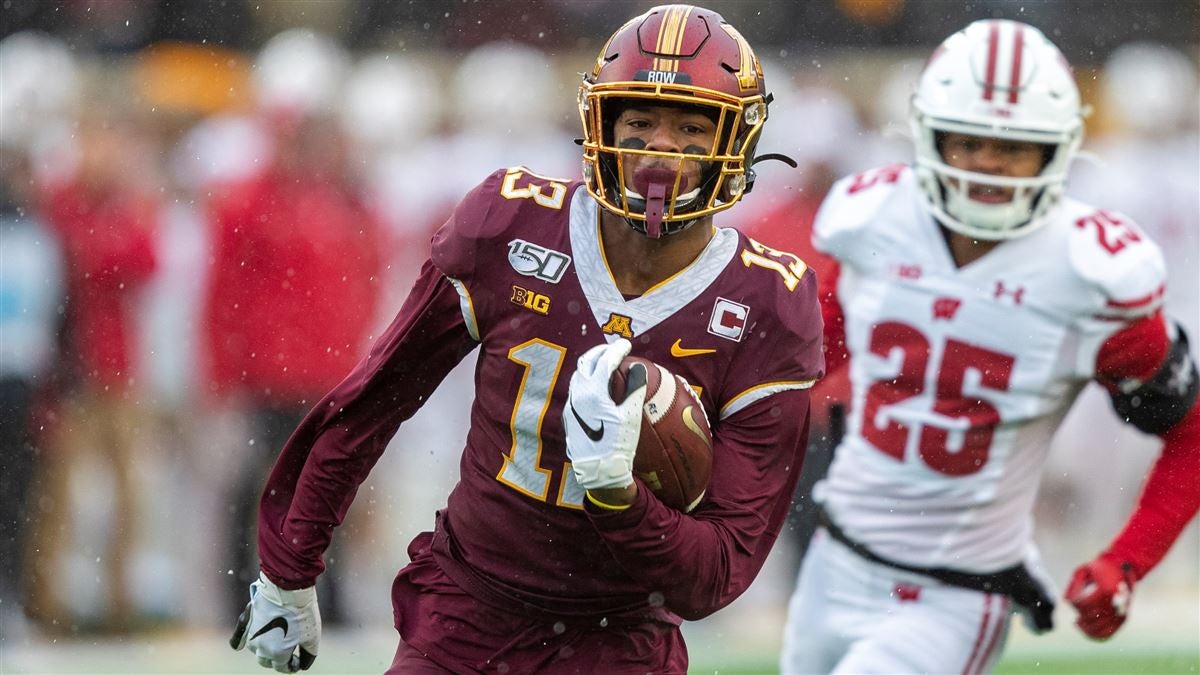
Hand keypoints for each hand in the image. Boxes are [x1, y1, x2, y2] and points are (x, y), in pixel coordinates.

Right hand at [230, 573, 320, 671]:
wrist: (287, 587)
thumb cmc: (302, 612)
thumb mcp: (312, 636)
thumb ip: (308, 655)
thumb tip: (303, 665)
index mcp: (277, 654)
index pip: (282, 667)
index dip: (291, 665)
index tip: (297, 660)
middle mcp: (261, 648)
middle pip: (267, 661)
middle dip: (277, 659)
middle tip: (288, 651)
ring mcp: (251, 636)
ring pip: (256, 649)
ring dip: (265, 649)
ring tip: (275, 641)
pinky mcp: (246, 622)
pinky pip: (238, 639)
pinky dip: (239, 642)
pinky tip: (239, 646)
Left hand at [564, 338, 646, 489]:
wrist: (597, 469)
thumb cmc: (617, 444)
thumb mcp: (631, 416)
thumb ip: (634, 389)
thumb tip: (638, 368)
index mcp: (594, 392)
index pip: (605, 361)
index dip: (617, 349)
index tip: (627, 345)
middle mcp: (578, 394)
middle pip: (586, 361)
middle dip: (600, 351)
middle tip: (613, 349)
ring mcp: (571, 404)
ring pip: (578, 374)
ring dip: (591, 364)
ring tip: (604, 363)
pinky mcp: (568, 414)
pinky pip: (575, 389)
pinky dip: (586, 380)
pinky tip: (595, 386)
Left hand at [1065, 557, 1134, 639]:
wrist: (1120, 568)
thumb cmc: (1097, 568)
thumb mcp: (1082, 571)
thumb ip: (1074, 585)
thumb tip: (1067, 602)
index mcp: (1106, 590)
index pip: (1085, 604)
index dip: (1075, 606)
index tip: (1072, 602)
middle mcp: (1116, 602)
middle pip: (1093, 618)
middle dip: (1082, 620)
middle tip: (1076, 621)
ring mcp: (1122, 611)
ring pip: (1102, 628)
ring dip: (1088, 630)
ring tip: (1080, 627)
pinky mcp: (1124, 617)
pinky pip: (1111, 632)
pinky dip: (1099, 636)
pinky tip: (1088, 634)